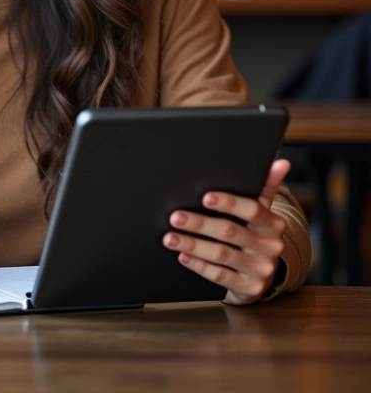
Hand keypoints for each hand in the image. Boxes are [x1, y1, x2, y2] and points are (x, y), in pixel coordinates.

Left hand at [162, 159, 289, 305]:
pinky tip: (183, 257)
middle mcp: (269, 247)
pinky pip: (220, 276)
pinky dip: (199, 266)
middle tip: (175, 217)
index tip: (205, 197)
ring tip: (170, 237)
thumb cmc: (254, 235)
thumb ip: (266, 187)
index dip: (229, 203)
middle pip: (230, 232)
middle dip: (199, 224)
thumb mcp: (261, 213)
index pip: (253, 210)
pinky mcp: (249, 288)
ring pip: (221, 255)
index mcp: (273, 224)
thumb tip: (280, 162)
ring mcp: (260, 269)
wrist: (261, 275)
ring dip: (192, 245)